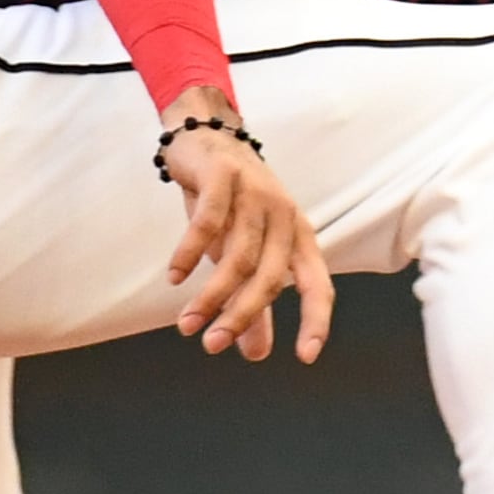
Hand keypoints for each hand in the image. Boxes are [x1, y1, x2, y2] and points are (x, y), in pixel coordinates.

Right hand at [159, 98, 332, 364]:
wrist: (207, 137)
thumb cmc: (232, 204)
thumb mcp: (244, 253)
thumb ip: (253, 302)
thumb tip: (255, 354)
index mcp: (298, 237)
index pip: (319, 284)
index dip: (316, 320)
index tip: (305, 357)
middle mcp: (284, 216)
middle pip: (270, 276)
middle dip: (241, 315)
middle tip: (213, 346)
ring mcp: (256, 193)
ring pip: (237, 255)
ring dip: (211, 294)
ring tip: (187, 324)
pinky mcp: (224, 176)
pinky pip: (207, 222)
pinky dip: (189, 251)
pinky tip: (174, 276)